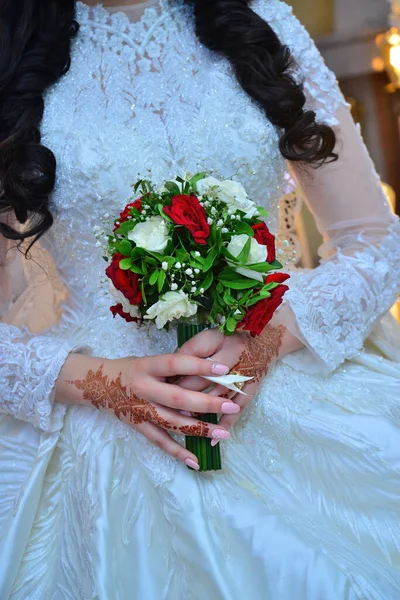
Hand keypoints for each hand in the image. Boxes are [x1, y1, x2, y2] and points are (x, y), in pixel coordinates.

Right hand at [56, 352, 239, 469]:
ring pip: (172, 423)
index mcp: (147, 366)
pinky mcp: (137, 426)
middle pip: (178, 398)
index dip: (199, 365)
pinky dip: (177, 452)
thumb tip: (208, 371)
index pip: (175, 364)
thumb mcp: (148, 360)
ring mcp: (140, 409)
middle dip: (208, 403)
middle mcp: (143, 388)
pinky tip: (195, 460)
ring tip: (223, 433)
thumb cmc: (130, 368)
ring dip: (200, 429)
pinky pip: (159, 441)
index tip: (223, 367)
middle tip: (233, 405)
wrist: (95, 384)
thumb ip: (172, 367)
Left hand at [177, 324, 287, 432]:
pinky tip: (214, 438)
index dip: (176, 372)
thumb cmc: (230, 337)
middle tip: (167, 405)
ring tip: (183, 419)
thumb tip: (170, 372)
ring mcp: (244, 373)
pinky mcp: (252, 387)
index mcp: (218, 340)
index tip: (161, 384)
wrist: (265, 338)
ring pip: (221, 396)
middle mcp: (233, 355)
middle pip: (205, 378)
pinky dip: (226, 423)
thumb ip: (190, 350)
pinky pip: (239, 408)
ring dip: (202, 410)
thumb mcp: (209, 336)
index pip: (193, 356)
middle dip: (185, 393)